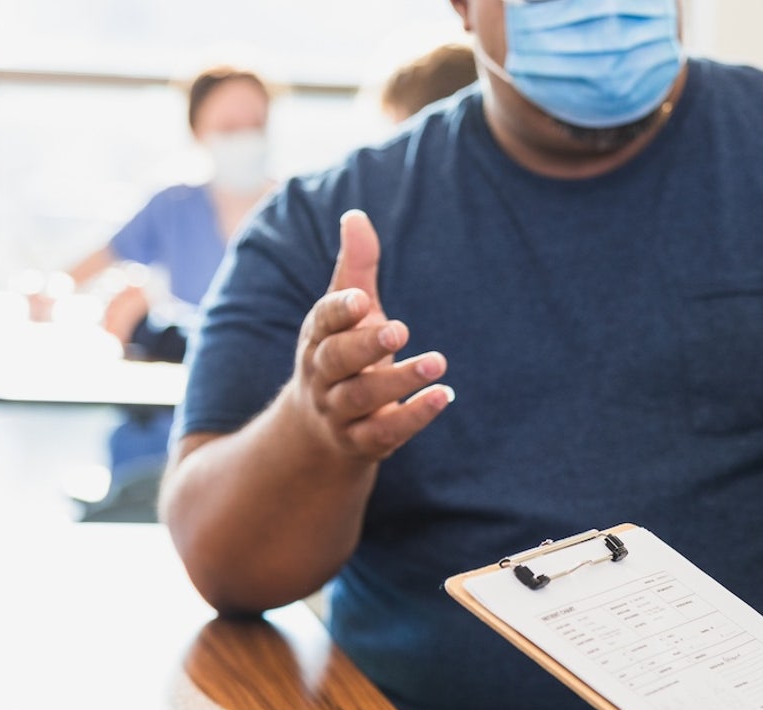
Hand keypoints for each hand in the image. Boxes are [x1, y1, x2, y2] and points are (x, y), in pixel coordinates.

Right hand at [288, 209, 451, 461]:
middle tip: (401, 330)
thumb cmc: (344, 355)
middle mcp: (323, 376)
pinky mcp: (363, 442)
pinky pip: (385, 433)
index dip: (338, 310)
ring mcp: (340, 412)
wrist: (321, 431)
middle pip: (335, 361)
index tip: (362, 299)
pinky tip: (444, 396)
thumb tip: (356, 215)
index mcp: (317, 339)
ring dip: (400, 381)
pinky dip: (414, 416)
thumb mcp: (349, 314)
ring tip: (438, 362)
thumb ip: (356, 270)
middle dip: (366, 345)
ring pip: (362, 398)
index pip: (321, 322)